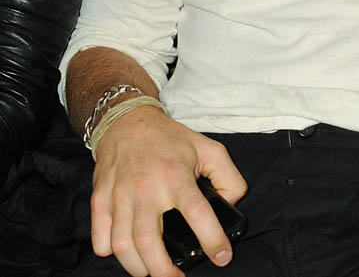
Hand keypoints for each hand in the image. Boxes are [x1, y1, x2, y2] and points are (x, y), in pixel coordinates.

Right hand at [90, 104, 246, 276]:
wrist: (128, 123)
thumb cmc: (171, 140)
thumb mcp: (211, 150)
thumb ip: (229, 178)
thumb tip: (231, 205)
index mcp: (176, 176)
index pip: (197, 213)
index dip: (212, 239)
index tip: (222, 257)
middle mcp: (146, 188)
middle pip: (150, 240)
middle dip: (163, 269)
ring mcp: (119, 195)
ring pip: (123, 244)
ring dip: (138, 267)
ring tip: (153, 272)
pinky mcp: (100, 199)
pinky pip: (100, 235)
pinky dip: (109, 250)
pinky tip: (124, 253)